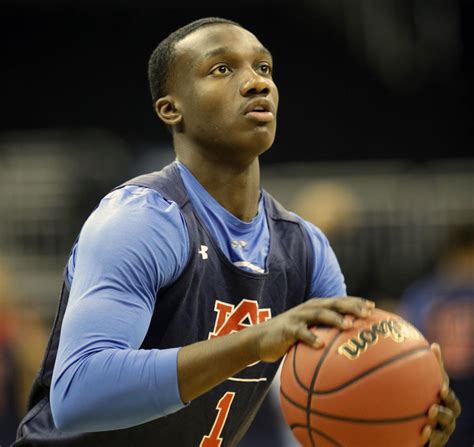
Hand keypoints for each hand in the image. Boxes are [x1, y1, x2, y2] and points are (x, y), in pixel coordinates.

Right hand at [252, 296, 374, 362]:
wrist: (261, 339)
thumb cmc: (290, 337)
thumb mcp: (309, 331)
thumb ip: (326, 334)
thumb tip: (350, 346)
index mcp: (317, 307)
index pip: (340, 301)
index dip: (356, 302)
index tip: (373, 308)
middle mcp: (309, 308)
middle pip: (333, 304)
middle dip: (351, 306)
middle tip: (367, 313)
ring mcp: (298, 317)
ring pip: (319, 314)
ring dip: (334, 319)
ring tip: (348, 325)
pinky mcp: (287, 329)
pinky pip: (300, 333)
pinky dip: (310, 338)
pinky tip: (320, 345)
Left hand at [421, 343, 461, 446]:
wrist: (410, 426)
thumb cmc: (420, 399)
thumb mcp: (423, 383)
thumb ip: (429, 368)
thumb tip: (435, 345)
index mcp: (444, 403)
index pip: (449, 399)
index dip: (447, 394)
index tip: (441, 389)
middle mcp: (445, 419)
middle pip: (449, 417)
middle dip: (443, 413)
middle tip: (431, 408)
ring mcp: (440, 433)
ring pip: (443, 433)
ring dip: (436, 429)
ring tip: (425, 424)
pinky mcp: (433, 445)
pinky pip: (434, 445)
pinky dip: (429, 440)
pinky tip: (421, 435)